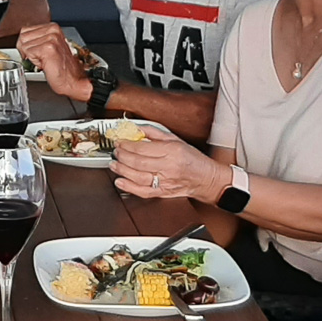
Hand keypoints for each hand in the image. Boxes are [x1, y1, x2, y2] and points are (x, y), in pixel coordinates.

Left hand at [17, 23, 89, 99]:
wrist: (73, 80)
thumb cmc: (61, 68)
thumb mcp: (48, 47)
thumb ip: (36, 40)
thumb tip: (20, 40)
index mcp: (52, 27)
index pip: (25, 31)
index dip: (26, 45)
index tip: (36, 53)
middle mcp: (53, 30)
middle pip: (23, 37)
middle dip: (27, 51)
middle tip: (41, 58)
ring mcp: (51, 38)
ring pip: (24, 46)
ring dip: (32, 57)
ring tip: (45, 61)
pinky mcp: (48, 48)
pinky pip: (28, 54)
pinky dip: (34, 62)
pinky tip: (45, 64)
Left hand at [110, 127, 229, 200]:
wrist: (207, 179)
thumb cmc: (193, 159)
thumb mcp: (176, 139)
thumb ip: (155, 132)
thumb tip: (136, 128)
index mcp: (172, 151)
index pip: (143, 147)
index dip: (127, 144)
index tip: (119, 141)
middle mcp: (168, 167)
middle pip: (138, 162)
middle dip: (122, 156)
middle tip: (116, 151)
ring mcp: (165, 181)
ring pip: (138, 176)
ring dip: (122, 170)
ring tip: (114, 164)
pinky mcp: (163, 192)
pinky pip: (143, 191)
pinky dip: (129, 187)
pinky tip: (120, 181)